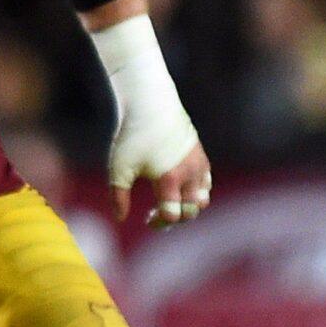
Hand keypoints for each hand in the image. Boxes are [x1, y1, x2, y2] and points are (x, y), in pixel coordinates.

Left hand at [91, 14, 207, 224]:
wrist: (151, 103)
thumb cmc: (132, 135)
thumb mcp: (119, 167)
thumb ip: (118, 196)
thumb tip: (121, 219)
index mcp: (169, 179)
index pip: (173, 215)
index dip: (160, 223)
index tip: (147, 219)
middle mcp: (189, 174)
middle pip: (190, 212)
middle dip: (174, 218)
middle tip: (156, 214)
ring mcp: (198, 165)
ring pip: (203, 199)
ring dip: (188, 207)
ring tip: (170, 202)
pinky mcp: (201, 156)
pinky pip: (207, 184)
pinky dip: (197, 192)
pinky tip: (178, 187)